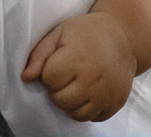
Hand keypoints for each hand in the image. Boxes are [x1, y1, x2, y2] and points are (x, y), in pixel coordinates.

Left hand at [21, 12, 136, 121]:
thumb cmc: (87, 32)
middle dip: (57, 89)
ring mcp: (106, 93)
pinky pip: (92, 118)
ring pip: (75, 113)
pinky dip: (87, 109)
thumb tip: (26, 78)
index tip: (58, 62)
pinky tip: (88, 92)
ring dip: (70, 102)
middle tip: (66, 75)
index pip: (49, 79)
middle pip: (60, 100)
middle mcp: (93, 78)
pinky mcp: (115, 103)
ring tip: (76, 85)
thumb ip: (40, 55)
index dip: (49, 72)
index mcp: (77, 58)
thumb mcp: (60, 32)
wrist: (125, 37)